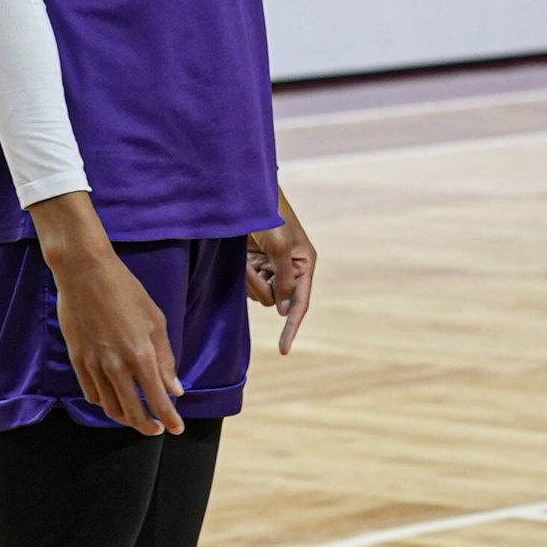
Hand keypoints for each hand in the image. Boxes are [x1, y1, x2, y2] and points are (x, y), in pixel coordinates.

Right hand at [29, 192, 182, 434]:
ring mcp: (93, 365)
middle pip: (132, 412)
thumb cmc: (126, 291)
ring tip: (136, 417)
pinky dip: (104, 403)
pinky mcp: (77, 360)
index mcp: (141, 355)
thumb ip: (165, 358)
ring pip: (109, 407)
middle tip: (157, 429)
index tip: (176, 428)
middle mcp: (116, 366)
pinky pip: (91, 393)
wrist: (85, 273)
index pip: (157, 400)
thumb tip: (175, 389)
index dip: (169, 418)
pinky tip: (113, 400)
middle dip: (147, 426)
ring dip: (125, 418)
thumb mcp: (155, 321)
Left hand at [247, 186, 315, 353]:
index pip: (299, 302)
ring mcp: (270, 267)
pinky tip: (243, 257)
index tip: (283, 350)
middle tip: (255, 265)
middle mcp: (289, 268)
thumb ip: (285, 280)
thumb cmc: (270, 215)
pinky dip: (243, 274)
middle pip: (276, 300)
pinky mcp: (254, 263)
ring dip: (250, 279)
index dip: (292, 327)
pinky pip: (248, 283)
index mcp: (303, 263)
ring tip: (247, 256)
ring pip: (260, 293)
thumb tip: (284, 309)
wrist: (244, 196)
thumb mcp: (281, 246)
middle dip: (262, 287)